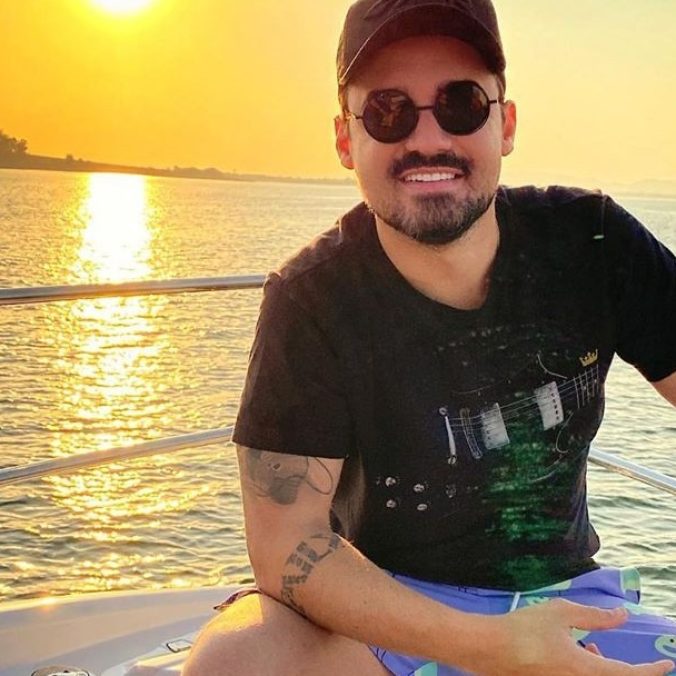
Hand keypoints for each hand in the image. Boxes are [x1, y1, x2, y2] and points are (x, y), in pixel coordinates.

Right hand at [473, 599, 674, 674]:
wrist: (488, 649)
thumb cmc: (523, 628)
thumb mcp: (560, 613)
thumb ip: (595, 616)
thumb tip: (622, 615)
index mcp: (586, 670)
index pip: (630, 675)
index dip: (652, 671)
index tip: (666, 665)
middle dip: (620, 669)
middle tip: (602, 646)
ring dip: (600, 668)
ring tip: (587, 646)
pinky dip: (584, 671)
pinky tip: (570, 654)